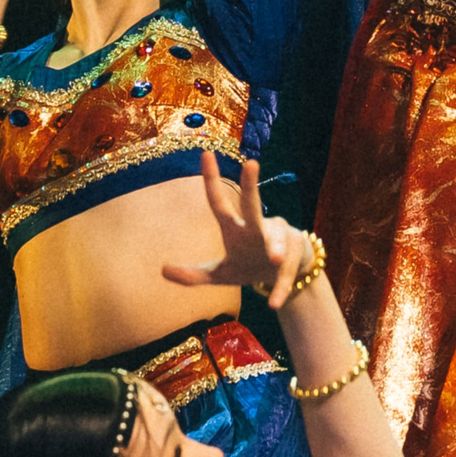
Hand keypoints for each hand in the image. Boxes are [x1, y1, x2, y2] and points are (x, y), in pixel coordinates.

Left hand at [164, 153, 314, 308]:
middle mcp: (256, 228)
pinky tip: (274, 303)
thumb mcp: (219, 273)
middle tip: (251, 163)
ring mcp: (278, 240)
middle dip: (251, 186)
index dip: (211, 180)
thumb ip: (193, 275)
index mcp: (235, 229)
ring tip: (273, 258)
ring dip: (275, 247)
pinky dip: (281, 287)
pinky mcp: (293, 257)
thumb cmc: (247, 266)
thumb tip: (162, 270)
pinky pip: (286, 272)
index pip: (219, 202)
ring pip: (276, 240)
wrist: (282, 277)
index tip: (205, 153)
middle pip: (252, 205)